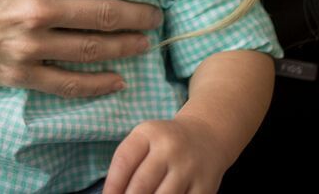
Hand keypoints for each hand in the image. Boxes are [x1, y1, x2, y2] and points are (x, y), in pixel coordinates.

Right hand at [0, 0, 162, 97]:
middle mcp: (36, 9)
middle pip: (105, 12)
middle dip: (139, 12)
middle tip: (158, 11)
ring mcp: (28, 45)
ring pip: (93, 49)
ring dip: (127, 45)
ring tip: (146, 40)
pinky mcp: (17, 73)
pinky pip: (66, 83)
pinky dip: (96, 84)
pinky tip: (116, 81)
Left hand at [105, 118, 227, 193]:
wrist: (206, 134)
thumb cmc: (165, 142)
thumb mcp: (144, 139)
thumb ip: (127, 163)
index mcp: (149, 133)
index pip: (124, 162)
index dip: (112, 186)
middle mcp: (170, 148)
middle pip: (141, 185)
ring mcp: (189, 168)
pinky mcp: (205, 186)